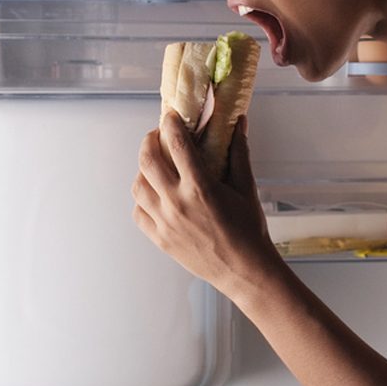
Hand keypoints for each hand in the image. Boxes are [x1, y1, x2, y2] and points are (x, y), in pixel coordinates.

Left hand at [133, 112, 276, 290]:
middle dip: (149, 140)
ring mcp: (165, 223)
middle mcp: (177, 203)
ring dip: (143, 170)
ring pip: (137, 186)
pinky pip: (138, 212)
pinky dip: (143, 199)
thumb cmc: (249, 230)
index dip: (171, 123)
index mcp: (200, 188)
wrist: (244, 270)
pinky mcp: (160, 239)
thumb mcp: (246, 188)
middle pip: (147, 160)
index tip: (171, 115)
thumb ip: (238, 153)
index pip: (176, 144)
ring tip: (156, 166)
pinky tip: (156, 195)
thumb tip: (239, 122)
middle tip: (158, 136)